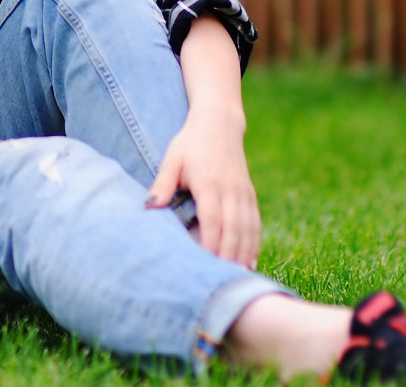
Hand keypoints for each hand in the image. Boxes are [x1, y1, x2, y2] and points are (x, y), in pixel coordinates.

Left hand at [144, 104, 260, 268]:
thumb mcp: (172, 159)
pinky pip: (255, 222)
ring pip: (248, 228)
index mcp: (209, 182)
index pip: (213, 219)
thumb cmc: (190, 143)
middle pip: (234, 229)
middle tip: (224, 282)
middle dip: (229, 256)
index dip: (211, 244)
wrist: (218, 122)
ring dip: (244, 254)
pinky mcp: (250, 193)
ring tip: (239, 279)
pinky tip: (250, 261)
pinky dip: (254, 243)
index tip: (207, 265)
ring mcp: (243, 191)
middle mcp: (230, 189)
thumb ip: (163, 183)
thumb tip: (150, 207)